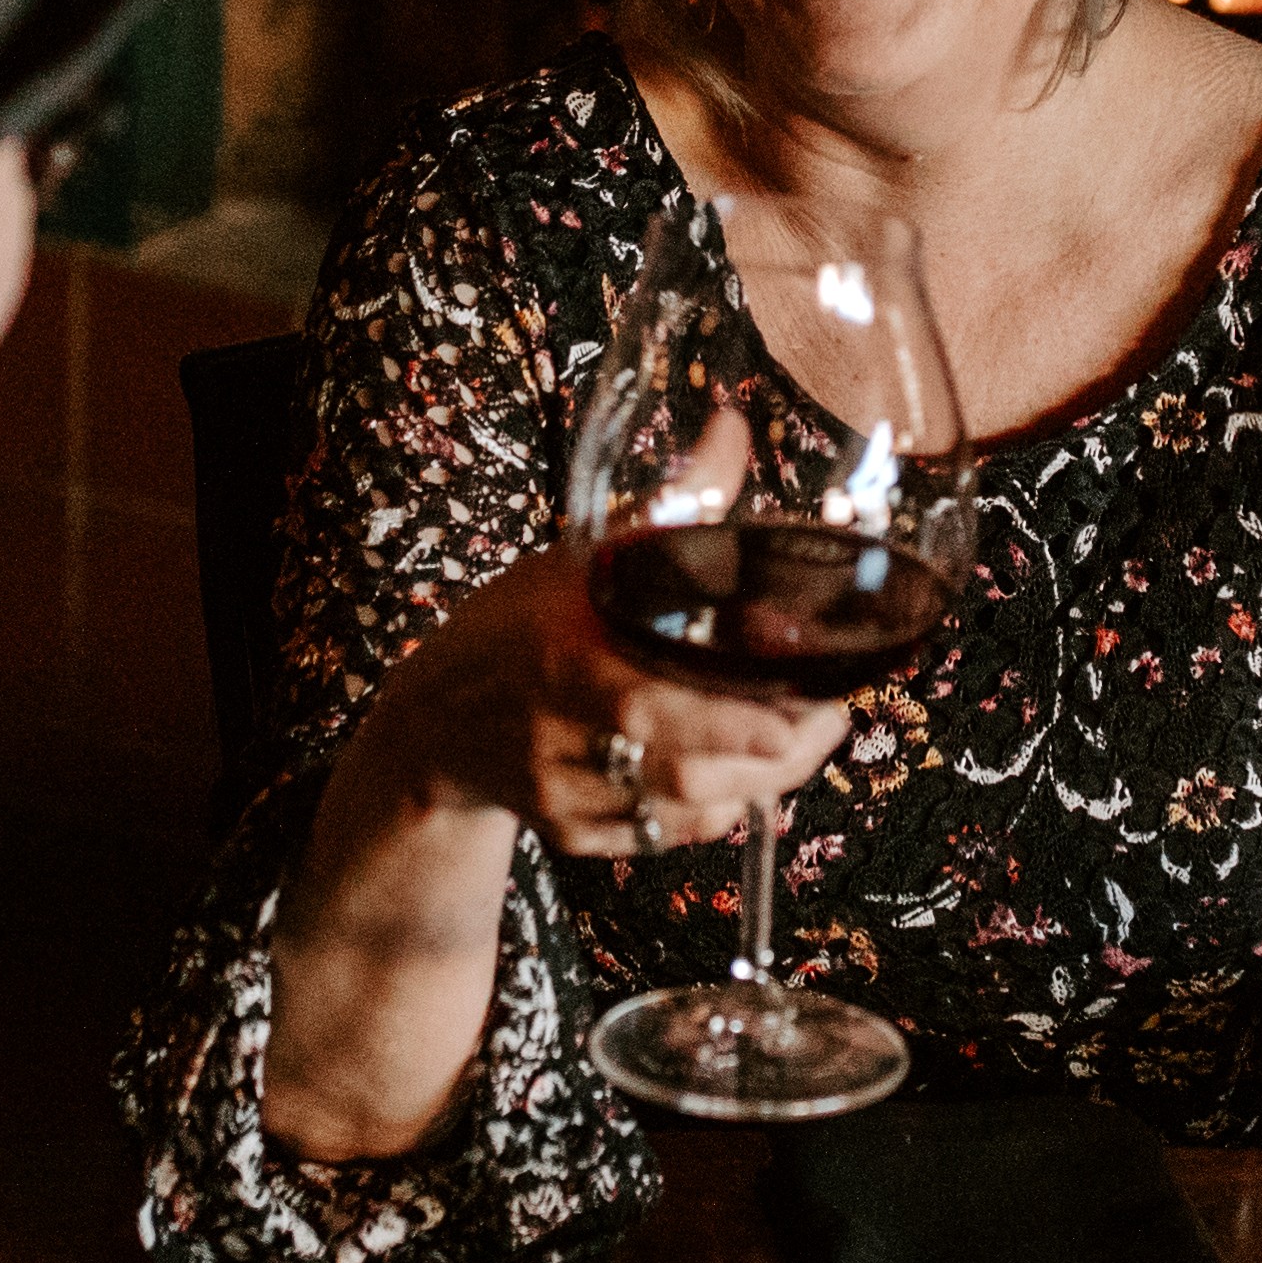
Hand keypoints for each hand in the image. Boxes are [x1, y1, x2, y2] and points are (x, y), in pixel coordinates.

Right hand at [378, 419, 862, 871]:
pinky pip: (666, 837)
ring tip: (801, 741)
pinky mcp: (574, 834)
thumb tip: (733, 425)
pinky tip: (743, 775)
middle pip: (685, 772)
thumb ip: (669, 502)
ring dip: (761, 784)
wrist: (434, 721)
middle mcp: (561, 732)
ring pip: (687, 811)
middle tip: (828, 719)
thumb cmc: (519, 622)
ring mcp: (565, 792)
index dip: (738, 718)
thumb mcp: (580, 556)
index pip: (654, 703)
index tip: (810, 699)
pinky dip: (717, 812)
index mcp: (564, 657)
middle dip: (775, 757)